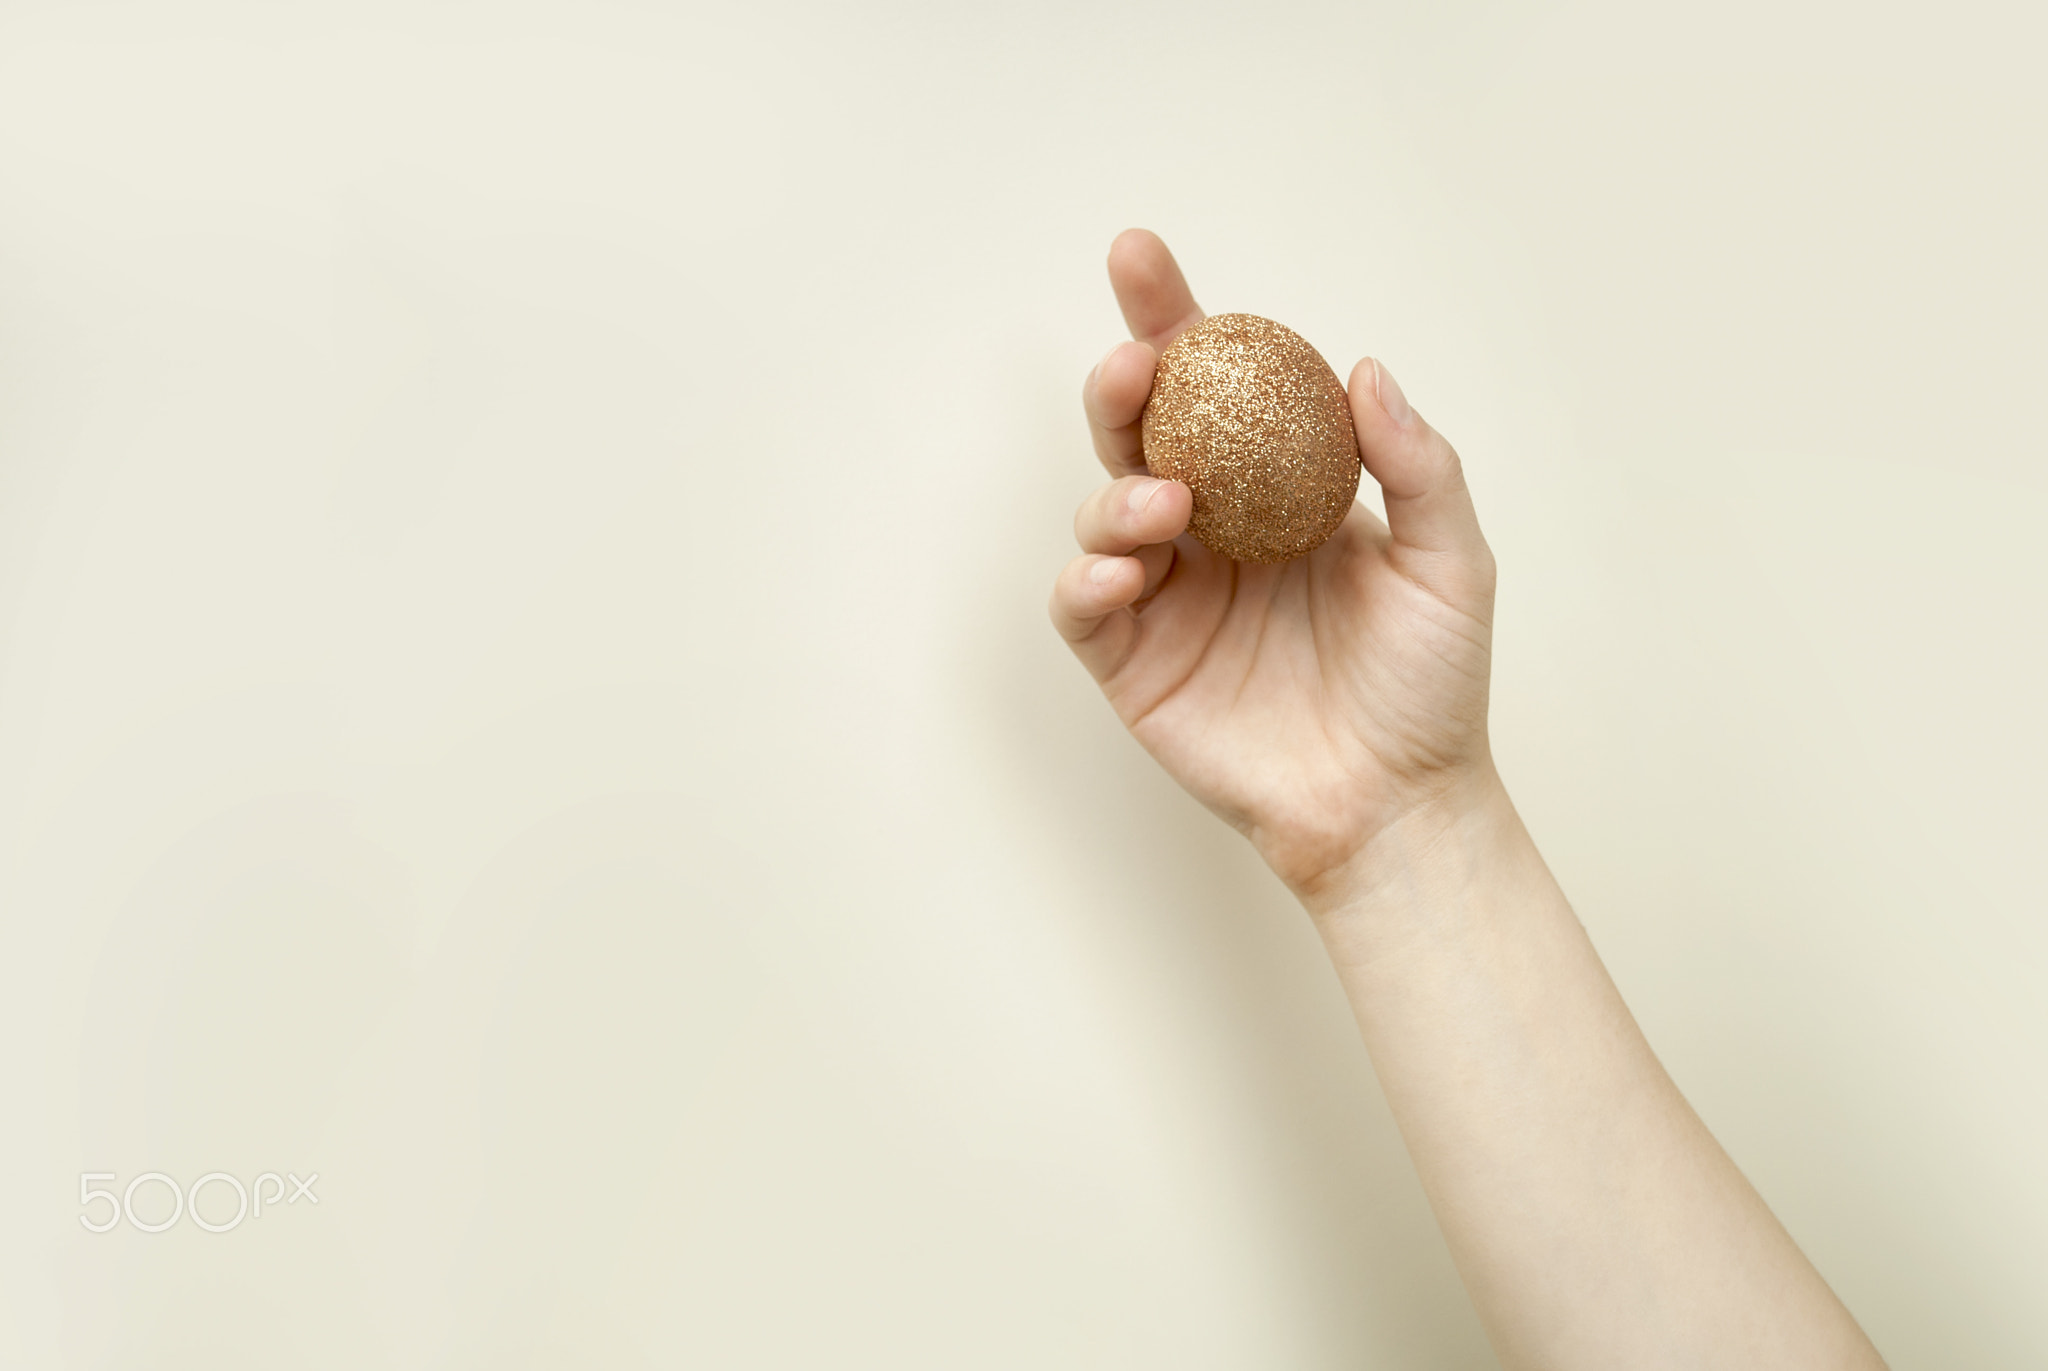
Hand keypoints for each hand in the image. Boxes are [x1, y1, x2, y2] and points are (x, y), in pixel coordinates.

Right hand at [1049, 230, 1501, 908]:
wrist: (1398, 804)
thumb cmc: (1431, 687)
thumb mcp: (1451, 562)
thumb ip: (1416, 465)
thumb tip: (1362, 367)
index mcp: (1278, 493)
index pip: (1217, 390)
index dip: (1173, 320)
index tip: (1143, 260)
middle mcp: (1214, 532)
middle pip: (1143, 433)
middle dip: (1123, 383)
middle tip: (1138, 364)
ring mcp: (1168, 595)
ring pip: (1104, 507)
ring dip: (1119, 488)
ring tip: (1167, 504)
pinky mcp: (1134, 662)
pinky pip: (1084, 602)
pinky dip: (1086, 573)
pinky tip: (1122, 567)